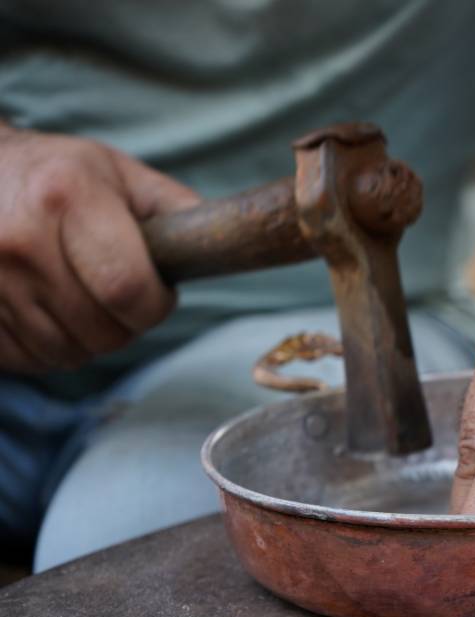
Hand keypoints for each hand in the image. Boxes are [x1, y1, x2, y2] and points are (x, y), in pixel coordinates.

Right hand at [0, 127, 199, 372]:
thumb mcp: (120, 174)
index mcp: (67, 198)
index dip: (155, 306)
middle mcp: (19, 240)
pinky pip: (26, 360)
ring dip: (87, 339)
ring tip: (83, 298)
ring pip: (65, 353)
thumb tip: (228, 244)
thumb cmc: (58, 175)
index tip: (157, 294)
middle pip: (101, 332)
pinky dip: (47, 347)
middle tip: (122, 296)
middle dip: (127, 325)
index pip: (128, 290)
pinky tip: (48, 308)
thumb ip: (176, 209)